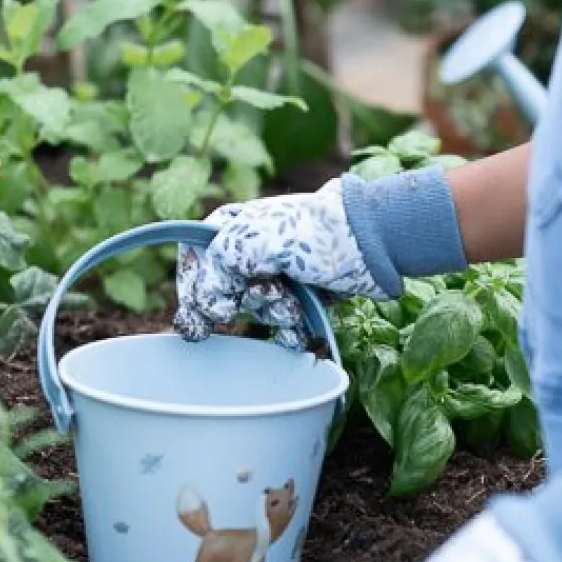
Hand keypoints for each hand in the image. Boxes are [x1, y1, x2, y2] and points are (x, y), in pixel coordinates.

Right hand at [174, 179, 387, 349]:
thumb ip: (217, 268)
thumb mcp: (253, 241)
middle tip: (270, 293)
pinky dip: (289, 333)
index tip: (212, 309)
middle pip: (223, 295)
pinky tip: (300, 330)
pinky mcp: (296, 297)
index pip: (192, 261)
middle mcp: (247, 253)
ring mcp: (272, 276)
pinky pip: (279, 327)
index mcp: (230, 228)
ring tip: (294, 302)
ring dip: (274, 314)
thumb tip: (208, 309)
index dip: (194, 289)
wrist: (369, 243)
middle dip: (247, 303)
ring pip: (254, 313)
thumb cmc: (313, 233)